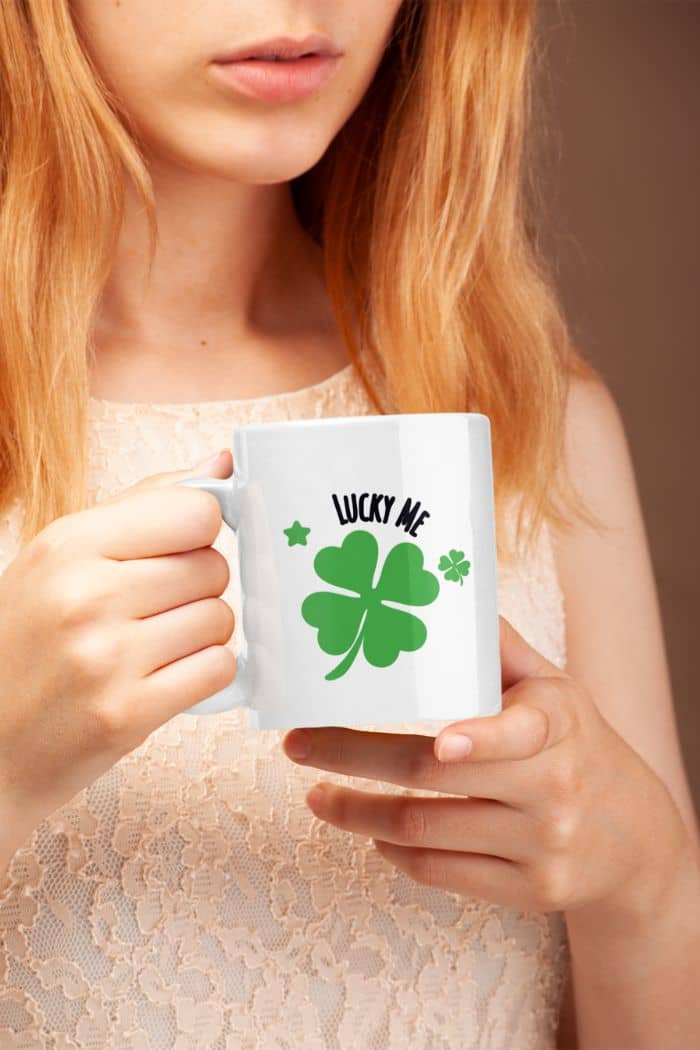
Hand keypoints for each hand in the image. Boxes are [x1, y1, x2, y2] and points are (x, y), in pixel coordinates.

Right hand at [0, 450, 236, 869]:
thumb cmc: (27, 641)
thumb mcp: (61, 558)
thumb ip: (144, 505)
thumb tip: (222, 461)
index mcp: (68, 544)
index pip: (194, 511)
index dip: (199, 530)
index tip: (182, 547)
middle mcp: (86, 596)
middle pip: (213, 566)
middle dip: (198, 586)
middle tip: (158, 606)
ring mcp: (107, 658)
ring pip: (221, 619)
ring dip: (203, 632)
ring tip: (157, 643)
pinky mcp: (127, 714)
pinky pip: (217, 669)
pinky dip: (204, 672)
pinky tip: (167, 674)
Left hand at [282, 615, 689, 922]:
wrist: (631, 834)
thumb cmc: (572, 741)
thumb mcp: (552, 686)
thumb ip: (497, 647)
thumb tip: (438, 591)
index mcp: (557, 723)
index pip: (519, 731)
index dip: (480, 737)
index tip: (442, 739)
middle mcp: (552, 787)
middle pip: (435, 777)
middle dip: (353, 759)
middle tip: (299, 744)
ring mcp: (543, 846)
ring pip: (426, 832)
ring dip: (356, 813)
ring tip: (317, 796)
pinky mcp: (531, 891)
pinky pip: (442, 874)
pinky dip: (393, 853)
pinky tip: (370, 832)